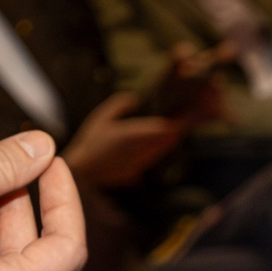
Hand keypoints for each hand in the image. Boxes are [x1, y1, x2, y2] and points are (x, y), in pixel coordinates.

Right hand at [60, 93, 184, 188]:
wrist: (84, 173)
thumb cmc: (90, 143)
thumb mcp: (101, 117)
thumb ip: (120, 105)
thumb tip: (135, 97)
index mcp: (136, 134)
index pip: (167, 128)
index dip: (181, 120)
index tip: (187, 111)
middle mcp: (144, 149)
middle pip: (171, 138)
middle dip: (180, 127)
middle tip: (185, 115)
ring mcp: (143, 161)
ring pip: (166, 148)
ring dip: (172, 137)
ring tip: (175, 125)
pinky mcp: (140, 169)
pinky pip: (157, 155)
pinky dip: (162, 146)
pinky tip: (159, 140)